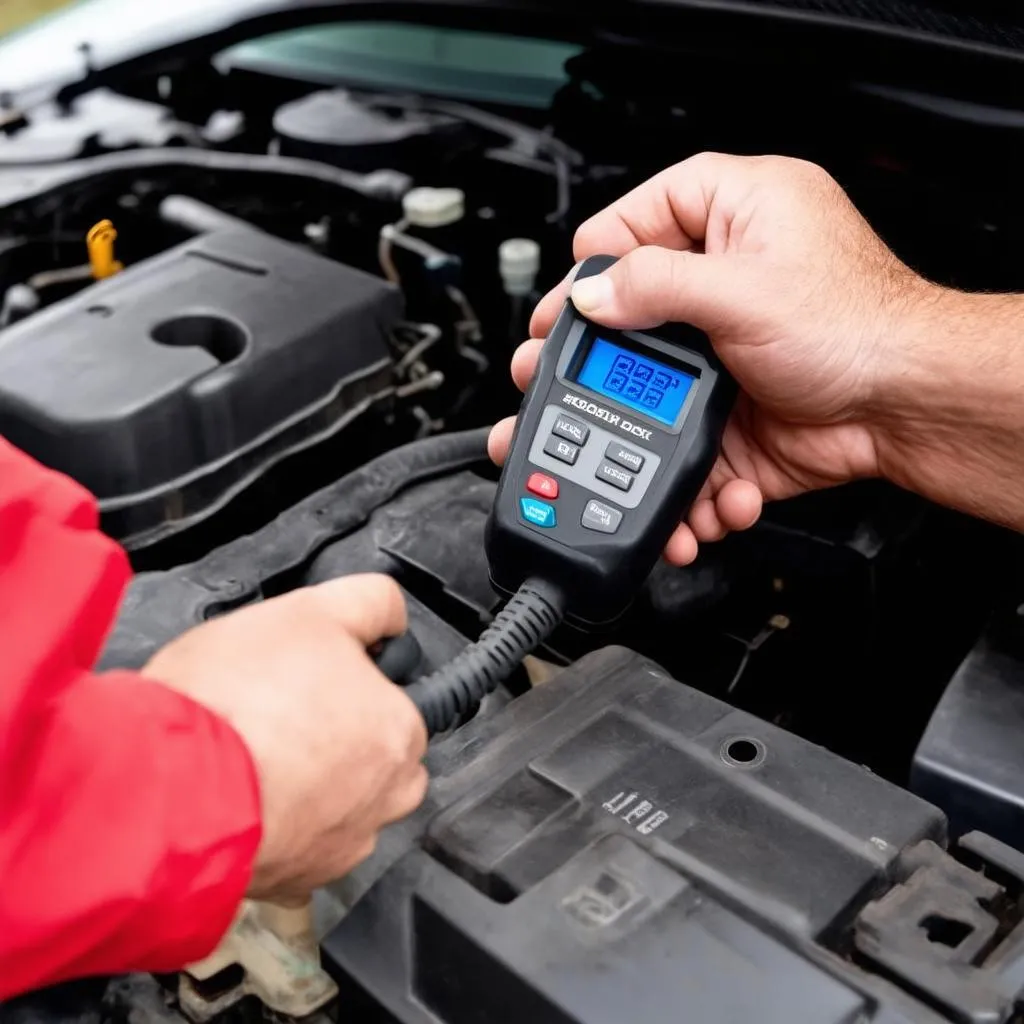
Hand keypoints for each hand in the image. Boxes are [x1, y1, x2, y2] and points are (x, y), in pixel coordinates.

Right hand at [144, 575, 426, 902]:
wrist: (165, 788)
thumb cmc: (235, 702)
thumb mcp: (311, 610)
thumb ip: (370, 603)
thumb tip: (391, 616)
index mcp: (398, 733)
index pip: (398, 703)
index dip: (353, 682)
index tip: (313, 678)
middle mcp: (382, 800)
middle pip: (375, 760)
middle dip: (339, 739)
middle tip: (280, 712)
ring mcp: (338, 849)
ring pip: (337, 808)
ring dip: (308, 787)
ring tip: (253, 756)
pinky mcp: (291, 882)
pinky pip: (294, 848)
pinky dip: (275, 826)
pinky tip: (240, 796)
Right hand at [489, 153, 936, 563]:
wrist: (908, 410)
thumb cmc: (862, 328)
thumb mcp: (745, 288)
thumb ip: (657, 286)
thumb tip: (594, 293)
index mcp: (734, 216)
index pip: (639, 218)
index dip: (595, 261)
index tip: (565, 303)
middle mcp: (724, 280)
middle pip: (630, 312)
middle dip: (590, 359)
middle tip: (543, 377)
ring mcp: (723, 351)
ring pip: (648, 388)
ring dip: (630, 432)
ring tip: (599, 461)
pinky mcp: (730, 411)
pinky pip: (682, 442)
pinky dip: (683, 479)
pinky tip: (695, 491)